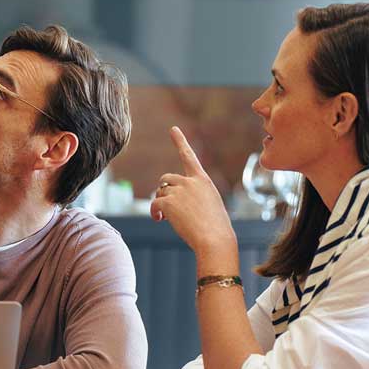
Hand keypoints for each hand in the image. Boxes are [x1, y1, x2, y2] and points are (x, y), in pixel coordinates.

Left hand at [149, 126, 238, 266]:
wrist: (215, 239)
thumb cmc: (215, 227)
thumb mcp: (208, 205)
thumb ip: (192, 196)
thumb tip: (168, 200)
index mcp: (203, 180)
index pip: (189, 157)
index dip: (180, 142)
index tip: (173, 129)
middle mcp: (190, 181)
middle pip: (166, 179)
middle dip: (164, 190)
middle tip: (167, 207)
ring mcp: (179, 190)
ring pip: (160, 191)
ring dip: (160, 203)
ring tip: (167, 217)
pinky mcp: (168, 201)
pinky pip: (154, 203)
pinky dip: (154, 212)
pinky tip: (159, 220)